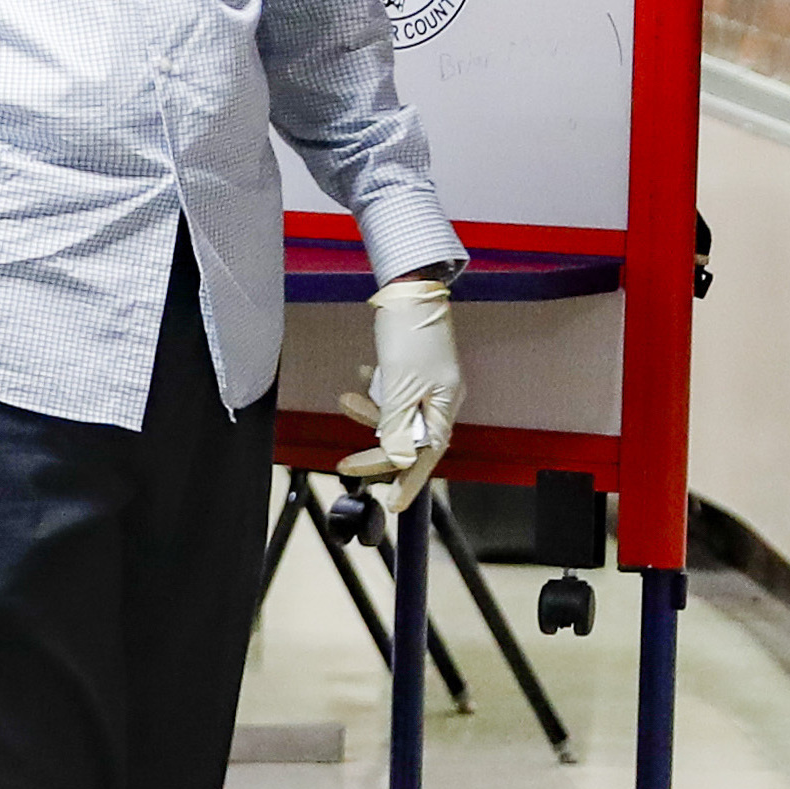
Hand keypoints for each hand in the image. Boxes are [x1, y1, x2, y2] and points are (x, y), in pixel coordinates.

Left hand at [335, 275, 461, 512]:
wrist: (409, 284)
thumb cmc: (408, 333)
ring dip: (368, 411)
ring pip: (395, 412)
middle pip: (408, 437)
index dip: (409, 481)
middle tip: (344, 465)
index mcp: (444, 405)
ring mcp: (427, 381)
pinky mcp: (412, 366)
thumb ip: (398, 425)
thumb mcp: (399, 386)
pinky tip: (361, 374)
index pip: (427, 455)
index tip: (393, 504)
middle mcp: (439, 397)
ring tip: (345, 399)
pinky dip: (374, 387)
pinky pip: (392, 389)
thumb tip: (399, 457)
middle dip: (375, 448)